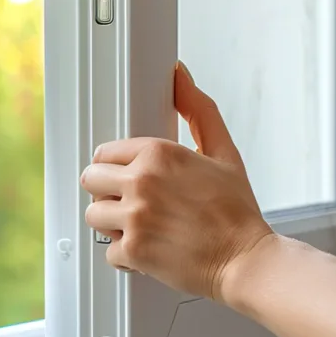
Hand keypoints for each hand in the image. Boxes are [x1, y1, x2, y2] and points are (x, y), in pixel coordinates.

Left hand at [80, 62, 273, 303]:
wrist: (245, 260)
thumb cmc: (236, 211)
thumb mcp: (223, 152)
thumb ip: (199, 112)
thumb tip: (181, 76)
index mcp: (158, 153)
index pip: (104, 154)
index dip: (115, 169)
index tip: (128, 180)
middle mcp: (141, 181)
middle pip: (89, 180)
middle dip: (107, 192)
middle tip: (130, 203)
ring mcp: (134, 217)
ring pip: (93, 215)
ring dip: (112, 224)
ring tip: (139, 227)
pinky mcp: (133, 250)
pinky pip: (108, 251)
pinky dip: (125, 256)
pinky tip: (147, 250)